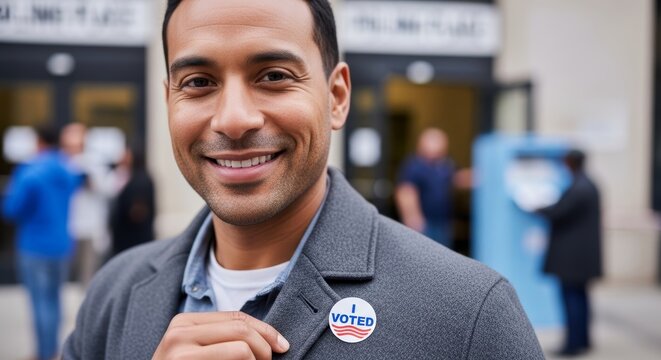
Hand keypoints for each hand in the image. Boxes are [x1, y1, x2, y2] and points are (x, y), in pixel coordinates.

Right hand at [153, 311, 289, 359]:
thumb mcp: (196, 349)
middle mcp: (179, 334)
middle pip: (241, 331)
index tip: (282, 345)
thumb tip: (271, 340)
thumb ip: (222, 337)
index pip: (237, 318)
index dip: (265, 330)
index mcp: (184, 322)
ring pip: (242, 350)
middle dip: (264, 347)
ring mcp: (180, 354)